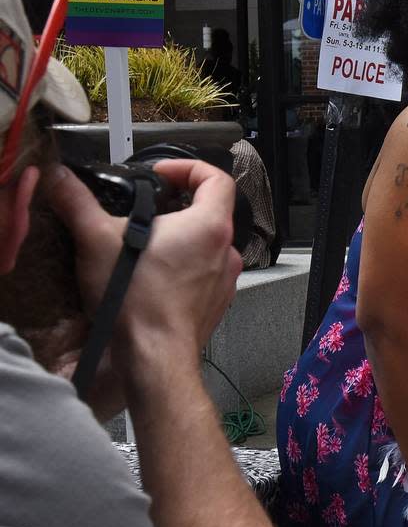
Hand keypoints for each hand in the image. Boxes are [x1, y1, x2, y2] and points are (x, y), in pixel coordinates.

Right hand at [46, 160, 241, 379]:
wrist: (154, 357)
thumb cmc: (138, 304)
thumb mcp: (96, 240)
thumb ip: (78, 203)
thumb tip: (63, 181)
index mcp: (209, 225)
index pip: (217, 178)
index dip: (189, 168)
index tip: (163, 173)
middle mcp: (225, 251)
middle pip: (211, 211)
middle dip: (178, 205)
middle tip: (147, 209)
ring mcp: (224, 279)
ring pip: (207, 245)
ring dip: (180, 239)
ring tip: (146, 245)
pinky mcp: (215, 303)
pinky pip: (204, 275)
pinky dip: (183, 268)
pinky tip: (153, 277)